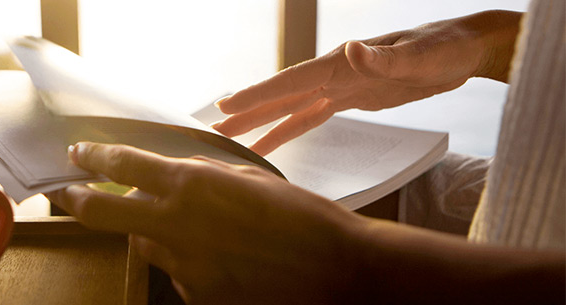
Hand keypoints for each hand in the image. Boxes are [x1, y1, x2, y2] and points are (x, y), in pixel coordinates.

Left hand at [49, 142, 365, 303]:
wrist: (337, 272)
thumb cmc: (302, 219)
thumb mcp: (248, 180)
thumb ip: (202, 176)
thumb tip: (171, 176)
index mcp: (192, 186)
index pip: (124, 165)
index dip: (94, 157)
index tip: (78, 155)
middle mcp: (177, 226)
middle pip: (104, 212)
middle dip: (77, 200)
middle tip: (65, 193)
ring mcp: (183, 266)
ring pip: (147, 245)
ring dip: (156, 234)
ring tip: (203, 232)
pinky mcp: (197, 296)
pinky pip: (178, 274)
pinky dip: (190, 264)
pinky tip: (226, 261)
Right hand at [212, 10, 520, 154]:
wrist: (467, 49)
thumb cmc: (448, 47)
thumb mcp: (423, 53)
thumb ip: (387, 54)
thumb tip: (352, 49)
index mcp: (343, 63)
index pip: (292, 81)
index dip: (258, 94)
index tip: (226, 105)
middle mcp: (335, 73)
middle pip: (281, 97)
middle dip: (246, 113)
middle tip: (211, 129)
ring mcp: (341, 87)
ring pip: (290, 109)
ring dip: (259, 124)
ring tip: (229, 139)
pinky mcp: (352, 99)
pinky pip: (310, 117)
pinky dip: (287, 129)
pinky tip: (269, 143)